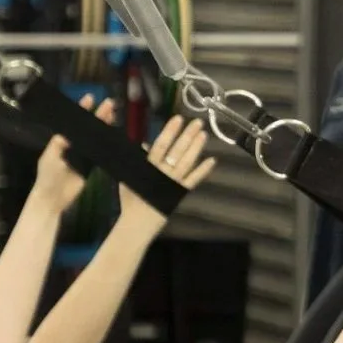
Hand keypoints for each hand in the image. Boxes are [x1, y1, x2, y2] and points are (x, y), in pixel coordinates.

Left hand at [34, 95, 115, 213]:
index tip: (90, 98)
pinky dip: (106, 145)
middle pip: (87, 128)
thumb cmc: (48, 177)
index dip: (81, 110)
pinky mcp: (89, 167)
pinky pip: (99, 153)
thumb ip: (59, 145)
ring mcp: (81, 156)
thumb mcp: (51, 158)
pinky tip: (113, 136)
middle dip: (98, 116)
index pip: (73, 123)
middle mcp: (72, 146)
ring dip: (103, 127)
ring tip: (113, 115)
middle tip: (109, 104)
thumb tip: (68, 131)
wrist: (53, 199)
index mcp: (60, 142)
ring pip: (95, 138)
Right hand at [119, 116, 215, 234]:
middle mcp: (162, 172)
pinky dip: (203, 170)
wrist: (138, 222)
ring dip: (196, 148)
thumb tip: (145, 144)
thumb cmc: (131, 199)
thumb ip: (138, 160)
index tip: (178, 119)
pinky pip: (193, 180)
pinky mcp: (180, 192)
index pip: (160, 145)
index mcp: (148, 167)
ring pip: (187, 162)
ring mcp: (172, 182)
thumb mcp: (129, 176)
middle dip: (187, 135)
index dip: (169, 131)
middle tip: (198, 122)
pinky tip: (212, 160)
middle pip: (176, 151)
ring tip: (204, 135)